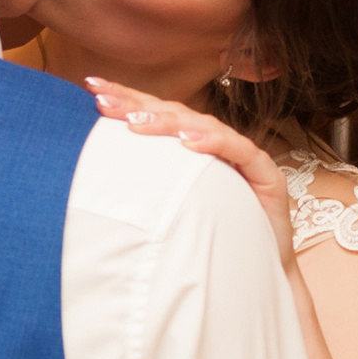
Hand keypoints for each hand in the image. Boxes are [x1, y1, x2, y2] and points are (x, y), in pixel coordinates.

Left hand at [84, 77, 291, 264]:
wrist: (257, 270)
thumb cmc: (212, 239)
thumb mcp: (168, 212)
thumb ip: (142, 191)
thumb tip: (91, 184)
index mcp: (191, 149)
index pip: (156, 114)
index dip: (127, 98)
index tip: (91, 88)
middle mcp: (216, 145)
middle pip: (176, 113)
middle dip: (138, 104)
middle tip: (104, 101)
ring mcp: (242, 156)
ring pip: (204, 126)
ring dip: (169, 122)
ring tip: (137, 122)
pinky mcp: (265, 174)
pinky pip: (240, 151)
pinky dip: (214, 143)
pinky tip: (189, 141)